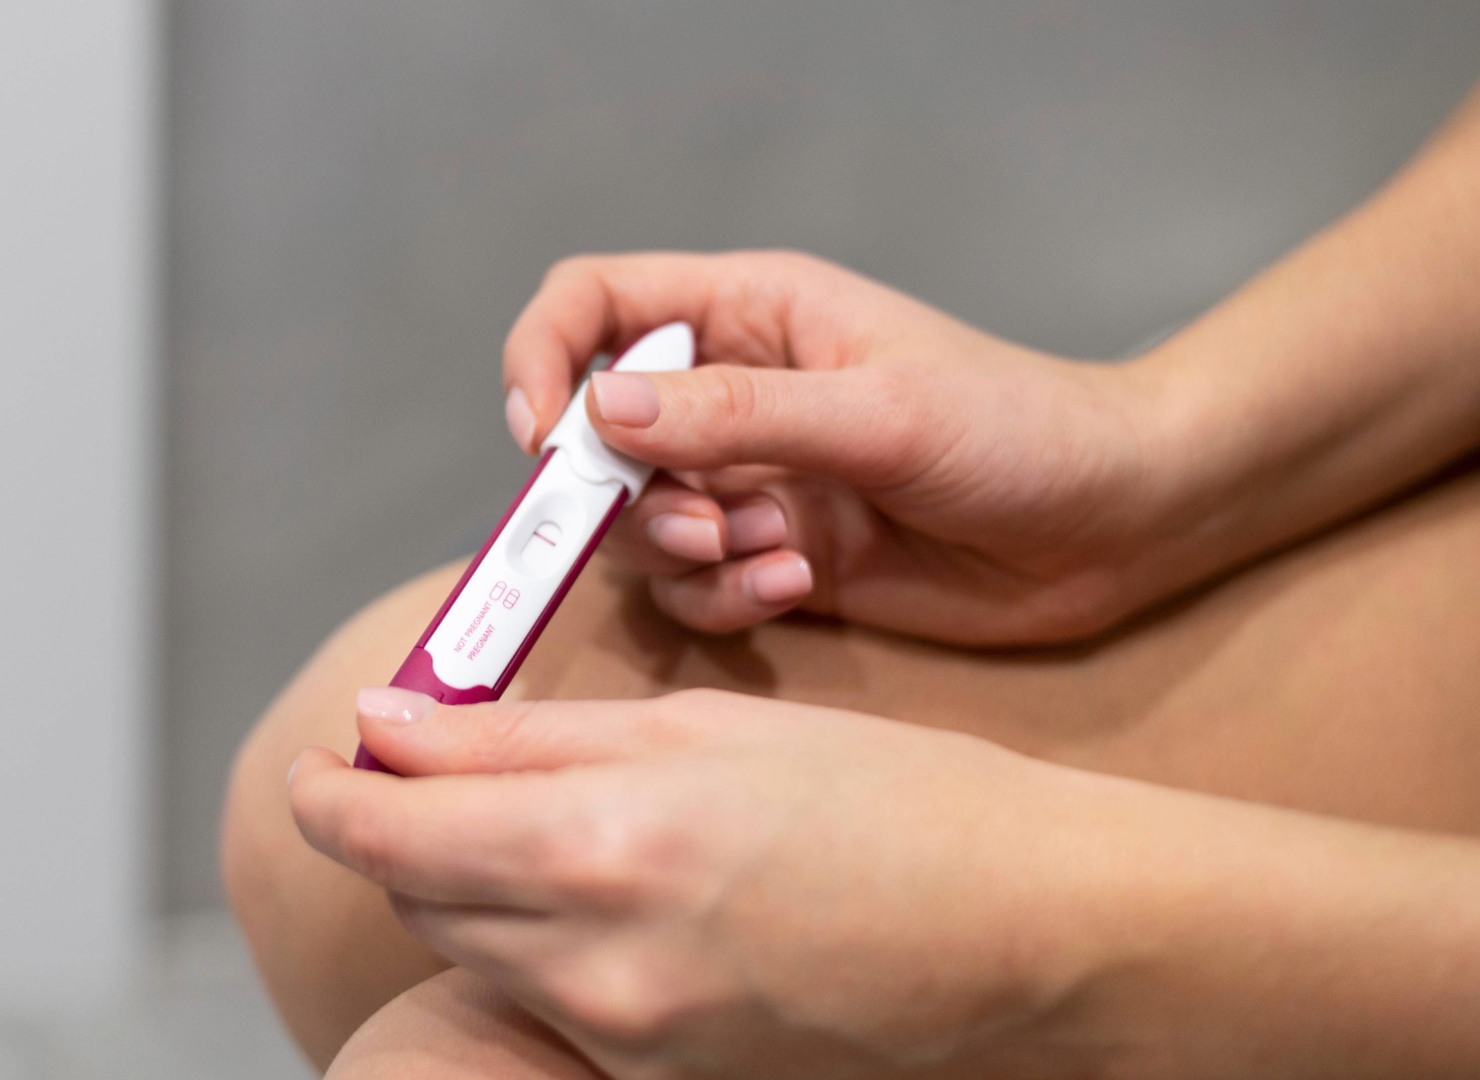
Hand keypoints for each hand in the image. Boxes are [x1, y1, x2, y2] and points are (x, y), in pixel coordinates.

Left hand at [293, 689, 1479, 1079]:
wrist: (1030, 931)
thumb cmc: (892, 797)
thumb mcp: (704, 724)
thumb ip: (527, 736)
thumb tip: (391, 727)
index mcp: (599, 839)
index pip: (384, 825)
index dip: (335, 789)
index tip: (334, 757)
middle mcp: (593, 954)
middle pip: (413, 889)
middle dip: (403, 825)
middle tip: (445, 766)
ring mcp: (624, 1031)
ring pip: (472, 947)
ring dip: (468, 880)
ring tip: (547, 820)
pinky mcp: (658, 1073)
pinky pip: (548, 997)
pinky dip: (542, 938)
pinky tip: (616, 888)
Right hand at [502, 250, 1177, 643]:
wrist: (1115, 525)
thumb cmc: (1019, 431)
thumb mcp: (878, 412)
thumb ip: (738, 414)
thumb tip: (599, 412)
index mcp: (749, 312)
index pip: (595, 306)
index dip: (544, 360)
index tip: (546, 439)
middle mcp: (732, 393)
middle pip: (597, 436)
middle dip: (626, 496)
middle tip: (701, 527)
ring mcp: (749, 479)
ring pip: (637, 525)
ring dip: (682, 554)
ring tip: (769, 557)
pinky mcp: (771, 555)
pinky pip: (695, 587)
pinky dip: (726, 597)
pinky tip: (799, 586)